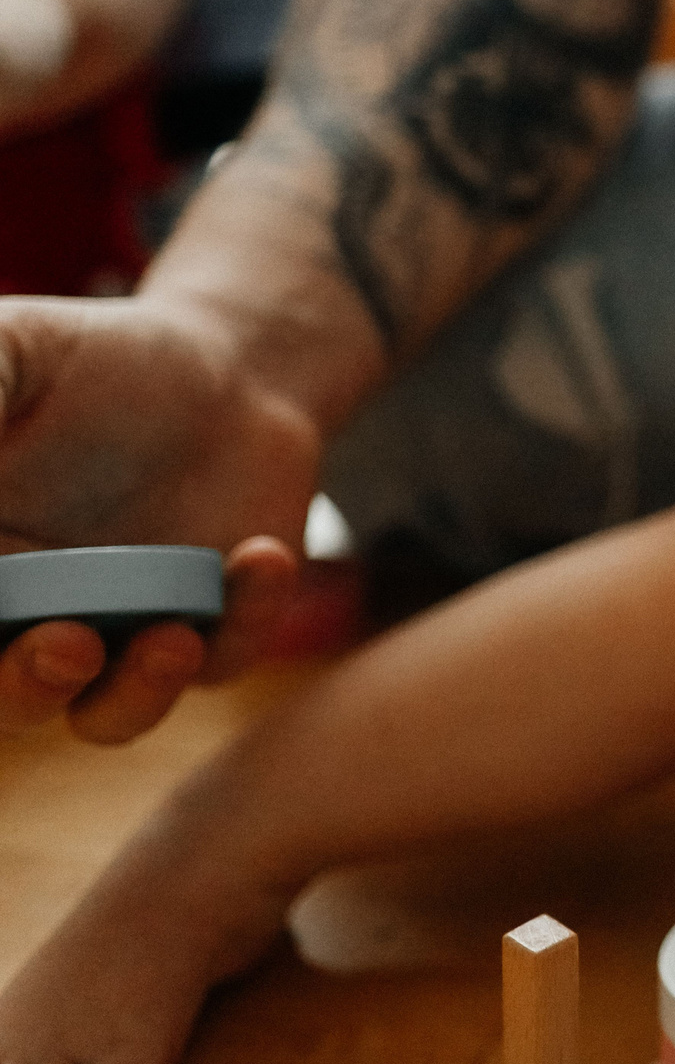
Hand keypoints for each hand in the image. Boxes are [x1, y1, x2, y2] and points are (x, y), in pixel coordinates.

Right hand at [0, 294, 318, 738]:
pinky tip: (260, 556)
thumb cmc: (97, 359)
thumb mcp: (15, 352)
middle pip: (3, 697)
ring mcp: (119, 635)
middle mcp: (27, 619)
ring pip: (108, 711)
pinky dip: (246, 619)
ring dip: (134, 693)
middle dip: (24, 688)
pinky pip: (221, 658)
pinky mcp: (211, 632)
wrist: (229, 370)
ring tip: (174, 636)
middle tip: (68, 644)